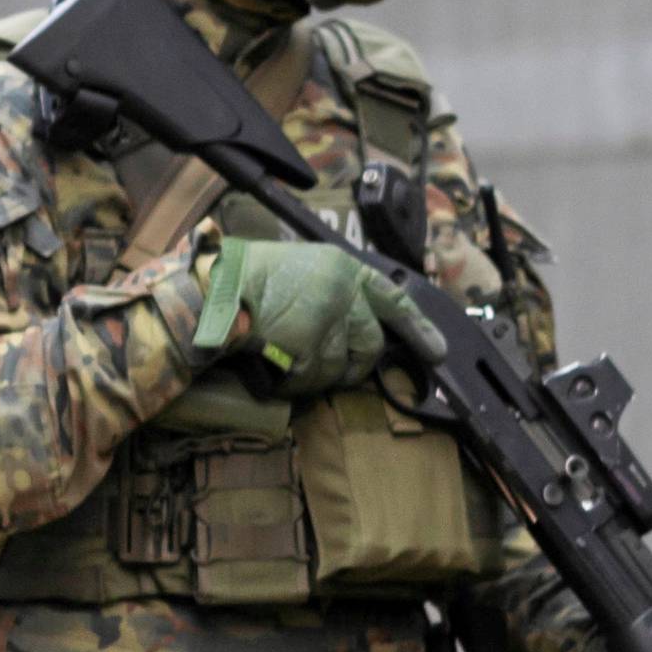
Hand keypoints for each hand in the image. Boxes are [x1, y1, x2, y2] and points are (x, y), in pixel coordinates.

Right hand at [196, 237, 443, 396]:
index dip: (417, 326)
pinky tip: (274, 370)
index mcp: (343, 267)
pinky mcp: (306, 346)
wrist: (214, 288)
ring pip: (339, 369)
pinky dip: (293, 384)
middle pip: (370, 344)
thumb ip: (336, 291)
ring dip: (315, 375)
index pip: (393, 298)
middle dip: (355, 365)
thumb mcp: (303, 268)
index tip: (437, 351)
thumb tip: (358, 325)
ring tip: (286, 359)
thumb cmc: (249, 277)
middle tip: (332, 368)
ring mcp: (325, 320)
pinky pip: (310, 382)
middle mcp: (342, 291)